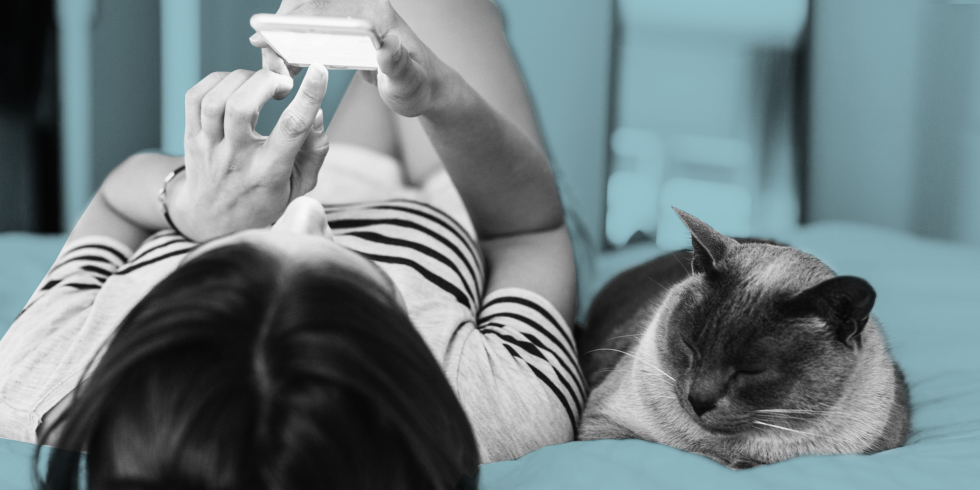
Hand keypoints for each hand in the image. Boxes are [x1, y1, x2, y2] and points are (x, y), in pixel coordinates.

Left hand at [168, 66, 330, 241]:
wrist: (212, 220)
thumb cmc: (264, 199)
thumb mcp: (300, 185)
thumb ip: (314, 151)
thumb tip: (315, 113)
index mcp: (269, 172)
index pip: (290, 130)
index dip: (308, 97)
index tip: (319, 72)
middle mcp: (236, 159)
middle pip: (242, 107)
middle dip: (267, 81)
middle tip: (283, 85)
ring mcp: (208, 148)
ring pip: (216, 99)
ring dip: (243, 79)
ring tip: (260, 85)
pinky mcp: (191, 137)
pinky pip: (195, 97)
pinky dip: (218, 81)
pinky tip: (235, 86)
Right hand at [251, 0, 450, 116]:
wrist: (421, 86)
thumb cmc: (417, 85)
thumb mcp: (409, 81)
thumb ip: (398, 66)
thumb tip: (387, 46)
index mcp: (373, 12)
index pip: (324, 4)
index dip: (291, 17)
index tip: (266, 36)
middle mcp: (356, 6)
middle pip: (304, 4)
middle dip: (278, 26)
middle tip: (268, 60)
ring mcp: (344, 15)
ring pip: (298, 14)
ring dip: (278, 36)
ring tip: (275, 71)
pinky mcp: (336, 28)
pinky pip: (302, 27)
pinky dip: (286, 44)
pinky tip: (281, 68)